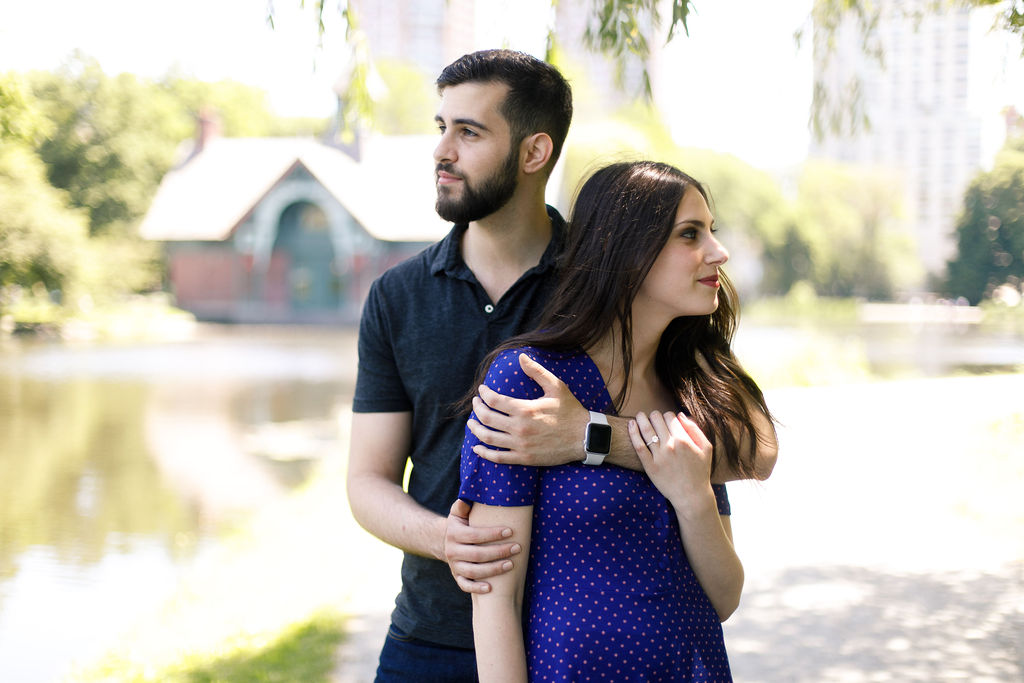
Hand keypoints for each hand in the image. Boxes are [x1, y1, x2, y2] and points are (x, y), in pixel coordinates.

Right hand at [444, 499, 521, 593]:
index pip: (474, 535)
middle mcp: (452, 551)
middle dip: (499, 552)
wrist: (445, 542)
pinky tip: (491, 588)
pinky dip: (477, 588)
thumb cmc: (461, 525)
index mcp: (453, 533)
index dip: (492, 534)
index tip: (510, 531)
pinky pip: (465, 586)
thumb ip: (462, 506)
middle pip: (476, 555)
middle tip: (517, 548)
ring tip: (511, 565)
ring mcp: (454, 566)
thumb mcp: (458, 514)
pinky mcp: (457, 577)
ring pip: (473, 571)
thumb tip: (466, 500)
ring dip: (493, 569)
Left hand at [466, 353, 586, 466]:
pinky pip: (498, 458)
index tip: (482, 390)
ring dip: (475, 430)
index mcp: (525, 409)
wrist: (584, 437)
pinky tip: (477, 448)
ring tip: (471, 423)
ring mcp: (521, 445)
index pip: (493, 400)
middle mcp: (519, 428)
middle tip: (475, 404)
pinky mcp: (524, 458)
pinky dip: (484, 453)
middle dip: (477, 409)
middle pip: (487, 418)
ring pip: (488, 438)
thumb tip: (521, 357)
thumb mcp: (556, 387)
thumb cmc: (570, 410)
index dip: (484, 394)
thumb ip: (537, 371)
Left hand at [628, 411, 715, 513]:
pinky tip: (631, 425)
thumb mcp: (706, 448)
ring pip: (646, 429)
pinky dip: (633, 433)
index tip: (666, 420)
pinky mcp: (650, 466)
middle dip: (654, 415)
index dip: (667, 415)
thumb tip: (679, 415)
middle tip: (652, 417)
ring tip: (639, 416)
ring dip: (641, 418)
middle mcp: (670, 446)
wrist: (692, 496)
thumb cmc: (700, 471)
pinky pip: (638, 446)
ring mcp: (659, 456)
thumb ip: (694, 429)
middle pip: (656, 419)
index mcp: (684, 440)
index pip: (670, 417)